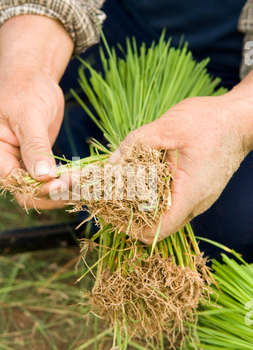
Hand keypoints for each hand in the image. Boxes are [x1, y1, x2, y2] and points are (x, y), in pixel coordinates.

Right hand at [0, 66, 65, 208]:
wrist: (33, 75)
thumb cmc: (26, 88)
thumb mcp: (30, 115)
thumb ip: (35, 146)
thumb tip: (43, 176)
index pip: (10, 179)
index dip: (35, 186)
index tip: (62, 183)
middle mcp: (0, 159)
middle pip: (22, 189)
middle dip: (49, 192)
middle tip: (76, 186)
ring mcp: (17, 161)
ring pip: (35, 188)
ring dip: (57, 191)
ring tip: (80, 187)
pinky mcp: (33, 160)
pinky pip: (45, 179)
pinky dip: (60, 182)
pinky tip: (77, 181)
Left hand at [110, 92, 252, 242]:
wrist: (238, 119)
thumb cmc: (209, 122)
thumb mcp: (168, 126)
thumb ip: (137, 143)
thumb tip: (111, 162)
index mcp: (190, 193)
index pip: (160, 229)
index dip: (134, 228)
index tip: (113, 217)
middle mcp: (197, 203)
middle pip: (161, 226)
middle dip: (135, 219)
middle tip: (112, 204)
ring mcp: (199, 199)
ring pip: (168, 216)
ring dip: (146, 208)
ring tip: (124, 192)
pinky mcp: (198, 192)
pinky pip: (175, 204)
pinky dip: (157, 199)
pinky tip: (143, 182)